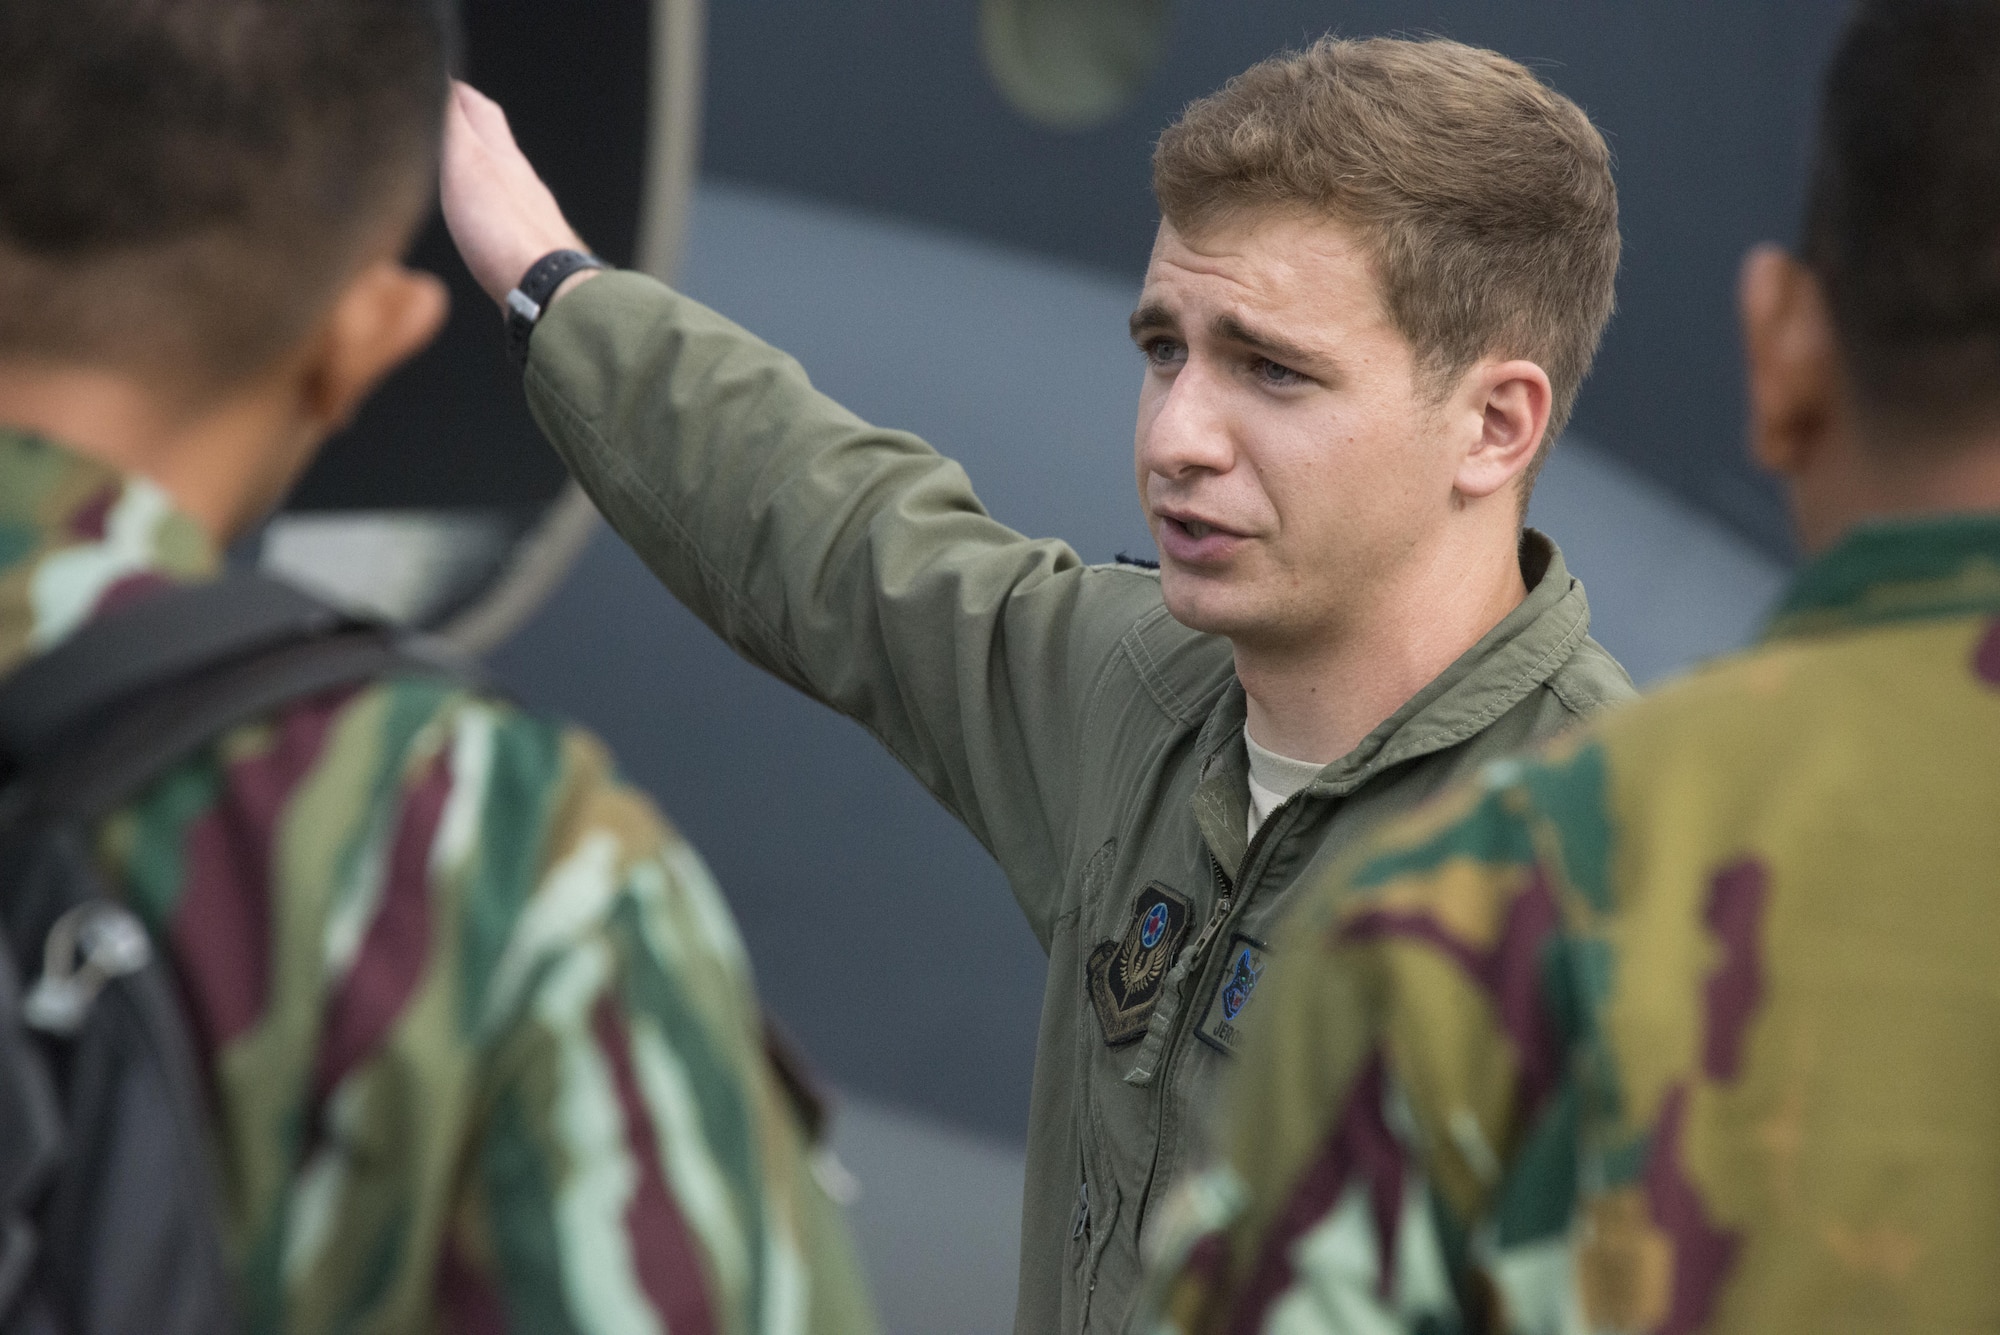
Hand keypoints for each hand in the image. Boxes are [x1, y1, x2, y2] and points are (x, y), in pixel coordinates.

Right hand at [441, 81, 593, 308]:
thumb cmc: (506, 231)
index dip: (457, 92)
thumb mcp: (467, 163)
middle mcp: (523, 184)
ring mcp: (529, 220)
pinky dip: (489, 212)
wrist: (548, 292)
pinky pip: (506, 222)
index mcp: (504, 158)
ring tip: (460, 172)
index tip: (439, 79)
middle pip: (498, 144)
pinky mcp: (528, 254)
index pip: (480, 110)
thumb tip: (438, 74)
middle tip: (450, 117)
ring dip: (482, 171)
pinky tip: (483, 228)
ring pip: (505, 183)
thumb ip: (450, 122)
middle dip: (472, 126)